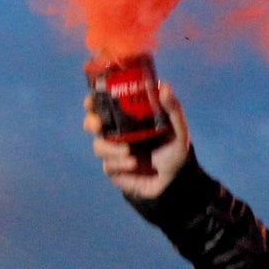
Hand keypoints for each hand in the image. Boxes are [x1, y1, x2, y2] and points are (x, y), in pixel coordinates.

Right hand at [87, 82, 192, 200]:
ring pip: (98, 145)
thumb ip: (173, 109)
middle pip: (92, 123)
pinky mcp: (114, 170)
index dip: (93, 101)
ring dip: (110, 148)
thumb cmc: (175, 152)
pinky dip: (119, 163)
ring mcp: (114, 152)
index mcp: (128, 119)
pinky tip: (133, 164)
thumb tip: (164, 86)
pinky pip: (108, 164)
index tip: (91, 101)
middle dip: (91, 123)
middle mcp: (118, 133)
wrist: (175, 182)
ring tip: (128, 152)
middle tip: (99, 125)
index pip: (105, 105)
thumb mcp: (178, 130)